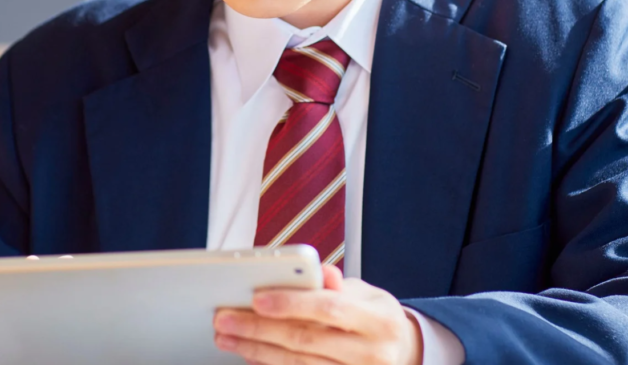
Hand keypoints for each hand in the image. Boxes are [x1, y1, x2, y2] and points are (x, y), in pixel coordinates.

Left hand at [213, 264, 423, 364]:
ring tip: (228, 337)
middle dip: (259, 329)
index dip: (291, 303)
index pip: (329, 309)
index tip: (256, 298)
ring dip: (256, 351)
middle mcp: (370, 354)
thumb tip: (319, 272)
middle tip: (226, 319)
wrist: (401, 355)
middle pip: (305, 341)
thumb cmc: (376, 318)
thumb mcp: (367, 294)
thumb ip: (338, 285)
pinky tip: (250, 355)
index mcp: (379, 321)